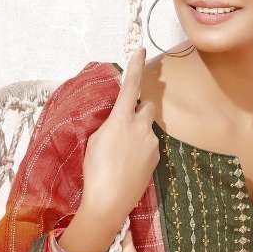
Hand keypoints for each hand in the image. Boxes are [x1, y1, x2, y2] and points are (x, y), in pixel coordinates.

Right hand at [80, 48, 159, 221]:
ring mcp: (152, 143)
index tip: (141, 49)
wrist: (109, 201)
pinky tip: (129, 165)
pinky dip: (141, 149)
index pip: (130, 85)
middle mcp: (141, 127)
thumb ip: (110, 126)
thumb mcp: (95, 141)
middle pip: (147, 106)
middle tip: (126, 122)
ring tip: (123, 154)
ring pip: (148, 128)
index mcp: (121, 119)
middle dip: (139, 108)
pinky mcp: (157, 159)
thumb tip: (119, 122)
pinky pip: (150, 145)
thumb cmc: (95, 170)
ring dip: (139, 133)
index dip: (135, 66)